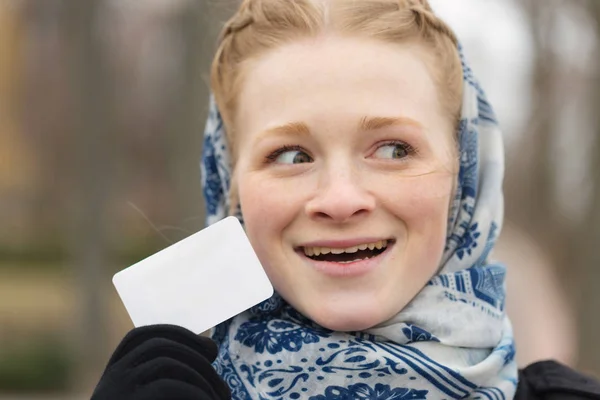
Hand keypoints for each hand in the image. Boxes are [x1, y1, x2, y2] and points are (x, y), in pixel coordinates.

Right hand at [91, 324, 230, 399]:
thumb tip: (210, 344)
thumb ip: (174, 378)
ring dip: (202, 377)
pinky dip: (197, 394)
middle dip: (197, 356)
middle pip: (158, 346)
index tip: (210, 349)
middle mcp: (109, 382)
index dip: (176, 333)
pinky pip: (168, 387)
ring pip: (166, 362)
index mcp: (113, 379)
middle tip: (224, 387)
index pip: (138, 338)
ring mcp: (115, 393)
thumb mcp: (155, 399)